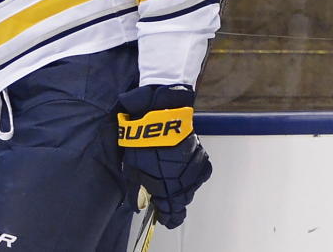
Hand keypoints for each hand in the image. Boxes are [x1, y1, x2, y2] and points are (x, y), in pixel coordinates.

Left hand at [117, 84, 210, 228]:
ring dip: (182, 188)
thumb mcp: (132, 166)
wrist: (158, 112)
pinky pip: (198, 172)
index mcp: (165, 185)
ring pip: (191, 187)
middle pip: (182, 199)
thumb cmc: (140, 138)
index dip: (169, 217)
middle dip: (174, 203)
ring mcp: (193, 167)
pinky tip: (184, 171)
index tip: (166, 220)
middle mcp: (183, 180)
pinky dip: (191, 174)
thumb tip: (140, 205)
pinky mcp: (200, 154)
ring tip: (173, 185)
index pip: (172, 211)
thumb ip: (137, 189)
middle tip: (167, 204)